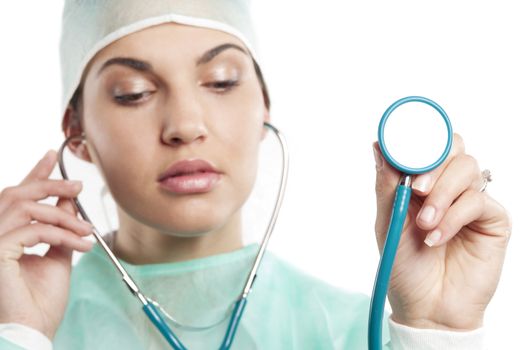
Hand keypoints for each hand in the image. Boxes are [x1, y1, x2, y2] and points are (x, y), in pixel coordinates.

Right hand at [0, 150, 92, 339]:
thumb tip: (69, 202)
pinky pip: (32, 230)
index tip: (51, 156)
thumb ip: (61, 228)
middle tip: (78, 187)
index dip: (34, 174)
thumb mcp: (58, 254)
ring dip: (63, 216)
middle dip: (51, 185)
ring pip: (26, 208)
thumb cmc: (41, 300)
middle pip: (17, 193)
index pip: (18, 196)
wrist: (34, 330)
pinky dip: (60, 233)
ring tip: (87, 231)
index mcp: (7, 234)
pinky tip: (80, 245)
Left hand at [373, 134, 511, 330]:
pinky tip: (437, 238)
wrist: (426, 307)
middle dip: (433, 163)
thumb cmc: (404, 266)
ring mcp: (470, 201)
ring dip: (443, 194)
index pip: (426, 144)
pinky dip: (454, 217)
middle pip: (452, 146)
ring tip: (425, 223)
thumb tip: (379, 145)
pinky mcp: (492, 219)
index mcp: (420, 182)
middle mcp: (447, 186)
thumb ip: (387, 184)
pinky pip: (478, 200)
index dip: (417, 138)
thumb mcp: (388, 221)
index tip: (402, 145)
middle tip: (418, 190)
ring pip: (467, 167)